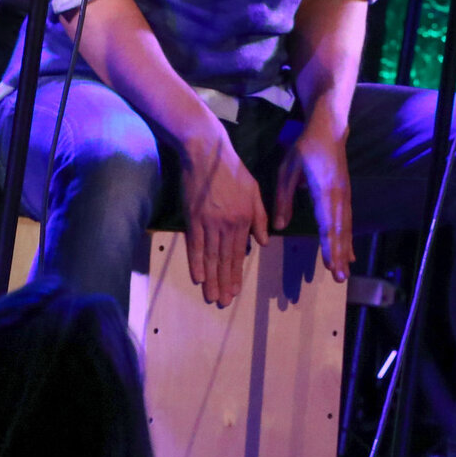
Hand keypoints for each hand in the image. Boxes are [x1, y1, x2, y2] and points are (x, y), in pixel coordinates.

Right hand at [180, 125, 267, 307]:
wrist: (208, 153)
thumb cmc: (233, 170)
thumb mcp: (254, 191)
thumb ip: (260, 218)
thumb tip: (262, 243)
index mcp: (244, 219)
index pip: (239, 253)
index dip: (236, 273)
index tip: (235, 291)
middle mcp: (227, 225)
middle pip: (224, 259)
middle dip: (224, 283)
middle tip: (221, 303)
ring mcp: (209, 222)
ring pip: (210, 257)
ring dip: (211, 279)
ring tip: (210, 296)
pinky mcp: (193, 218)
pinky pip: (194, 245)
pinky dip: (195, 262)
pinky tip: (197, 277)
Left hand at [275, 112, 355, 283]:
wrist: (329, 128)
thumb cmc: (305, 147)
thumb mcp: (287, 169)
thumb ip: (283, 198)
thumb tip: (279, 226)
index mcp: (323, 190)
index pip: (326, 223)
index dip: (328, 245)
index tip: (330, 264)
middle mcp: (338, 195)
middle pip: (339, 230)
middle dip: (339, 254)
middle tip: (339, 278)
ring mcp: (345, 195)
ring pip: (345, 227)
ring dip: (344, 249)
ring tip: (345, 271)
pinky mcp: (346, 194)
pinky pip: (347, 220)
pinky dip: (347, 238)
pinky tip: (347, 252)